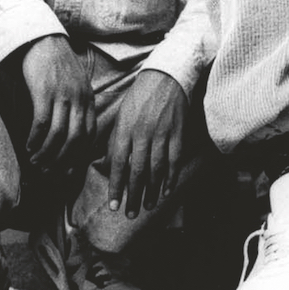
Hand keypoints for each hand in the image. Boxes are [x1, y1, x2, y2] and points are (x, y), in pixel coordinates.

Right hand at [20, 35, 95, 172]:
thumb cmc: (57, 67)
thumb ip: (76, 107)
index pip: (89, 136)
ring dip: (45, 154)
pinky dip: (35, 140)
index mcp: (88, 100)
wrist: (44, 41)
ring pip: (58, 135)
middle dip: (61, 161)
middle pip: (75, 140)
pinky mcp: (45, 92)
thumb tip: (69, 135)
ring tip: (35, 161)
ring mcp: (63, 96)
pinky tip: (28, 146)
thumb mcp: (76, 87)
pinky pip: (41, 124)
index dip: (78, 157)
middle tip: (48, 172)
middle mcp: (79, 99)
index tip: (67, 171)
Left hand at [105, 69, 187, 218]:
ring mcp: (162, 134)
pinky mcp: (178, 132)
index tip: (114, 205)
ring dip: (151, 191)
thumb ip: (116, 141)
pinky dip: (171, 177)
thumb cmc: (140, 97)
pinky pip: (174, 159)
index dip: (116, 187)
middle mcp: (142, 134)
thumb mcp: (121, 115)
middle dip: (133, 196)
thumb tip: (110, 166)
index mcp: (125, 129)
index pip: (117, 164)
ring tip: (147, 206)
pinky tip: (166, 189)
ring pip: (156, 169)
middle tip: (130, 214)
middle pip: (137, 171)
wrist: (166, 75)